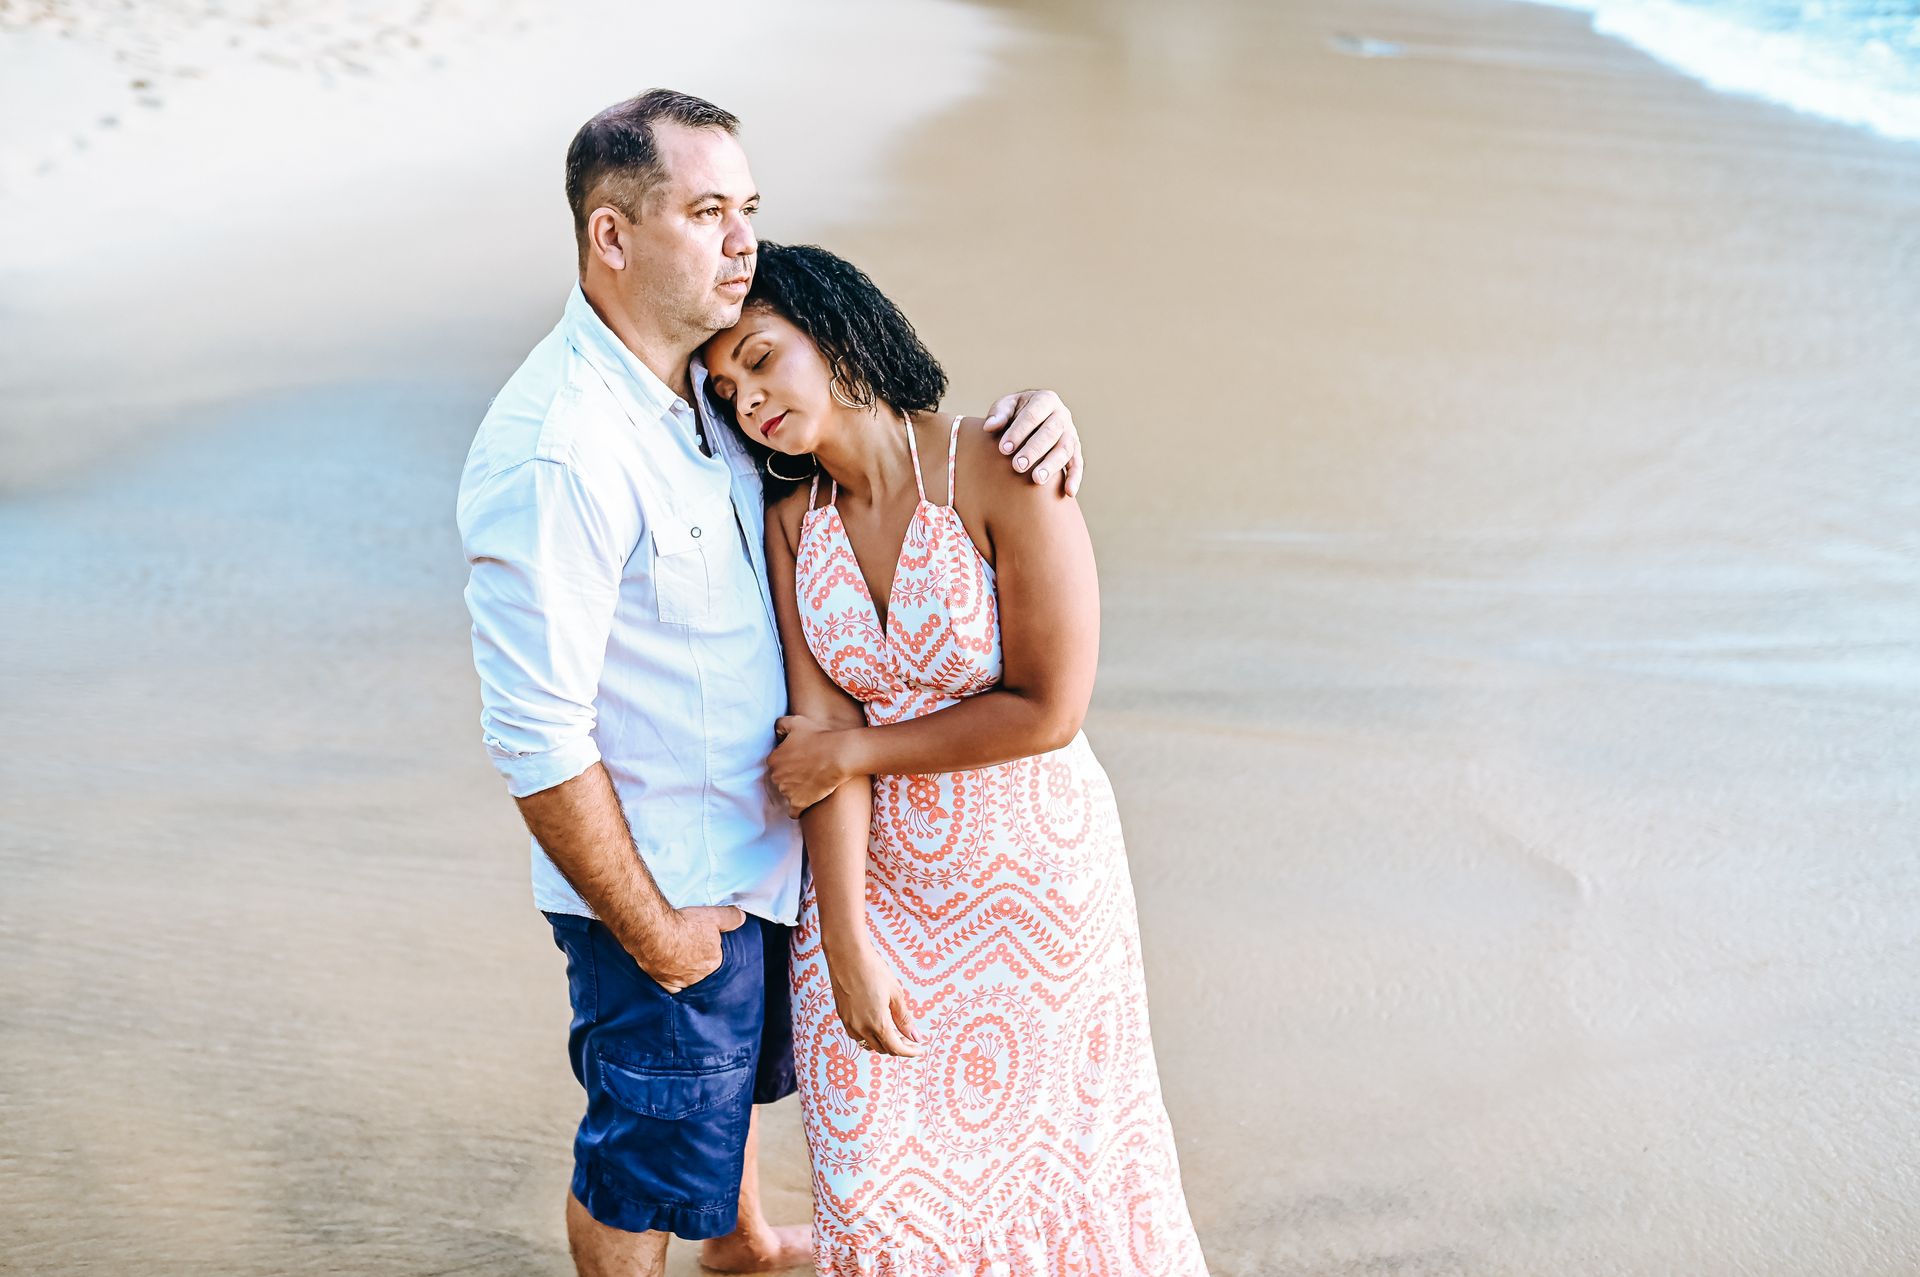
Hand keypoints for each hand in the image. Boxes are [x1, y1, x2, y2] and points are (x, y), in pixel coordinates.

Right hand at [640, 904, 745, 993]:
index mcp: (713, 962)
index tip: (701, 940)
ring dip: (686, 971)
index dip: (709, 948)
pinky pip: (672, 988)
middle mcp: (699, 976)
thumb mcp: (714, 915)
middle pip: (702, 970)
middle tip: (689, 947)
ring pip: (688, 979)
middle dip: (698, 960)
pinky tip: (671, 974)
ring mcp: (681, 982)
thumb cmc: (683, 925)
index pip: (715, 958)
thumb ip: (731, 918)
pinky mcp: (664, 983)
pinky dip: (673, 982)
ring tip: (679, 957)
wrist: (654, 932)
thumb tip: (742, 919)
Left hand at [769, 714, 854, 815]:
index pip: (776, 763)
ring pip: (787, 794)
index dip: (788, 760)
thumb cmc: (819, 736)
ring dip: (796, 791)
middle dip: (790, 776)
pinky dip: (797, 809)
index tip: (800, 759)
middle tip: (807, 770)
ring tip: (811, 783)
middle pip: (780, 779)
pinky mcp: (799, 803)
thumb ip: (780, 725)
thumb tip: (776, 733)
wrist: (839, 755)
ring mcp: (787, 792)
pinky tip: (805, 804)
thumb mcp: (796, 722)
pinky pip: (793, 812)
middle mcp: (776, 777)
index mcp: (773, 759)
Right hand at [827, 942, 922, 1056]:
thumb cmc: (873, 970)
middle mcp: (861, 1028)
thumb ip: (904, 1018)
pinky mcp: (842, 1016)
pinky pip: (858, 1036)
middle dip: (899, 1047)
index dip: (910, 1052)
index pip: (896, 1049)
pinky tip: (878, 1025)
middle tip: (911, 1038)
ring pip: (869, 1044)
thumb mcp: (895, 994)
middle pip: (883, 1049)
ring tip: (896, 1032)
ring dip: (884, 1043)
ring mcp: (849, 1023)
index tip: (919, 1049)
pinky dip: (870, 1036)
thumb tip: (915, 1037)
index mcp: (878, 1023)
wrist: (847, 955)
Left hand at [984, 389, 1081, 496]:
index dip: (1018, 431)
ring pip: (1065, 449)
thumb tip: (989, 426)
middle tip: (1017, 466)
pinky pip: (1077, 464)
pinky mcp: (1075, 450)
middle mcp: (1062, 415)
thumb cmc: (1016, 413)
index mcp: (1045, 399)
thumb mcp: (1007, 407)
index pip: (1033, 414)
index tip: (1003, 449)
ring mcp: (1071, 433)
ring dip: (1052, 465)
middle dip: (1034, 450)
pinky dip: (1075, 478)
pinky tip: (1069, 492)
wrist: (1033, 418)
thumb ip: (999, 414)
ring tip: (1037, 480)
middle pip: (1051, 432)